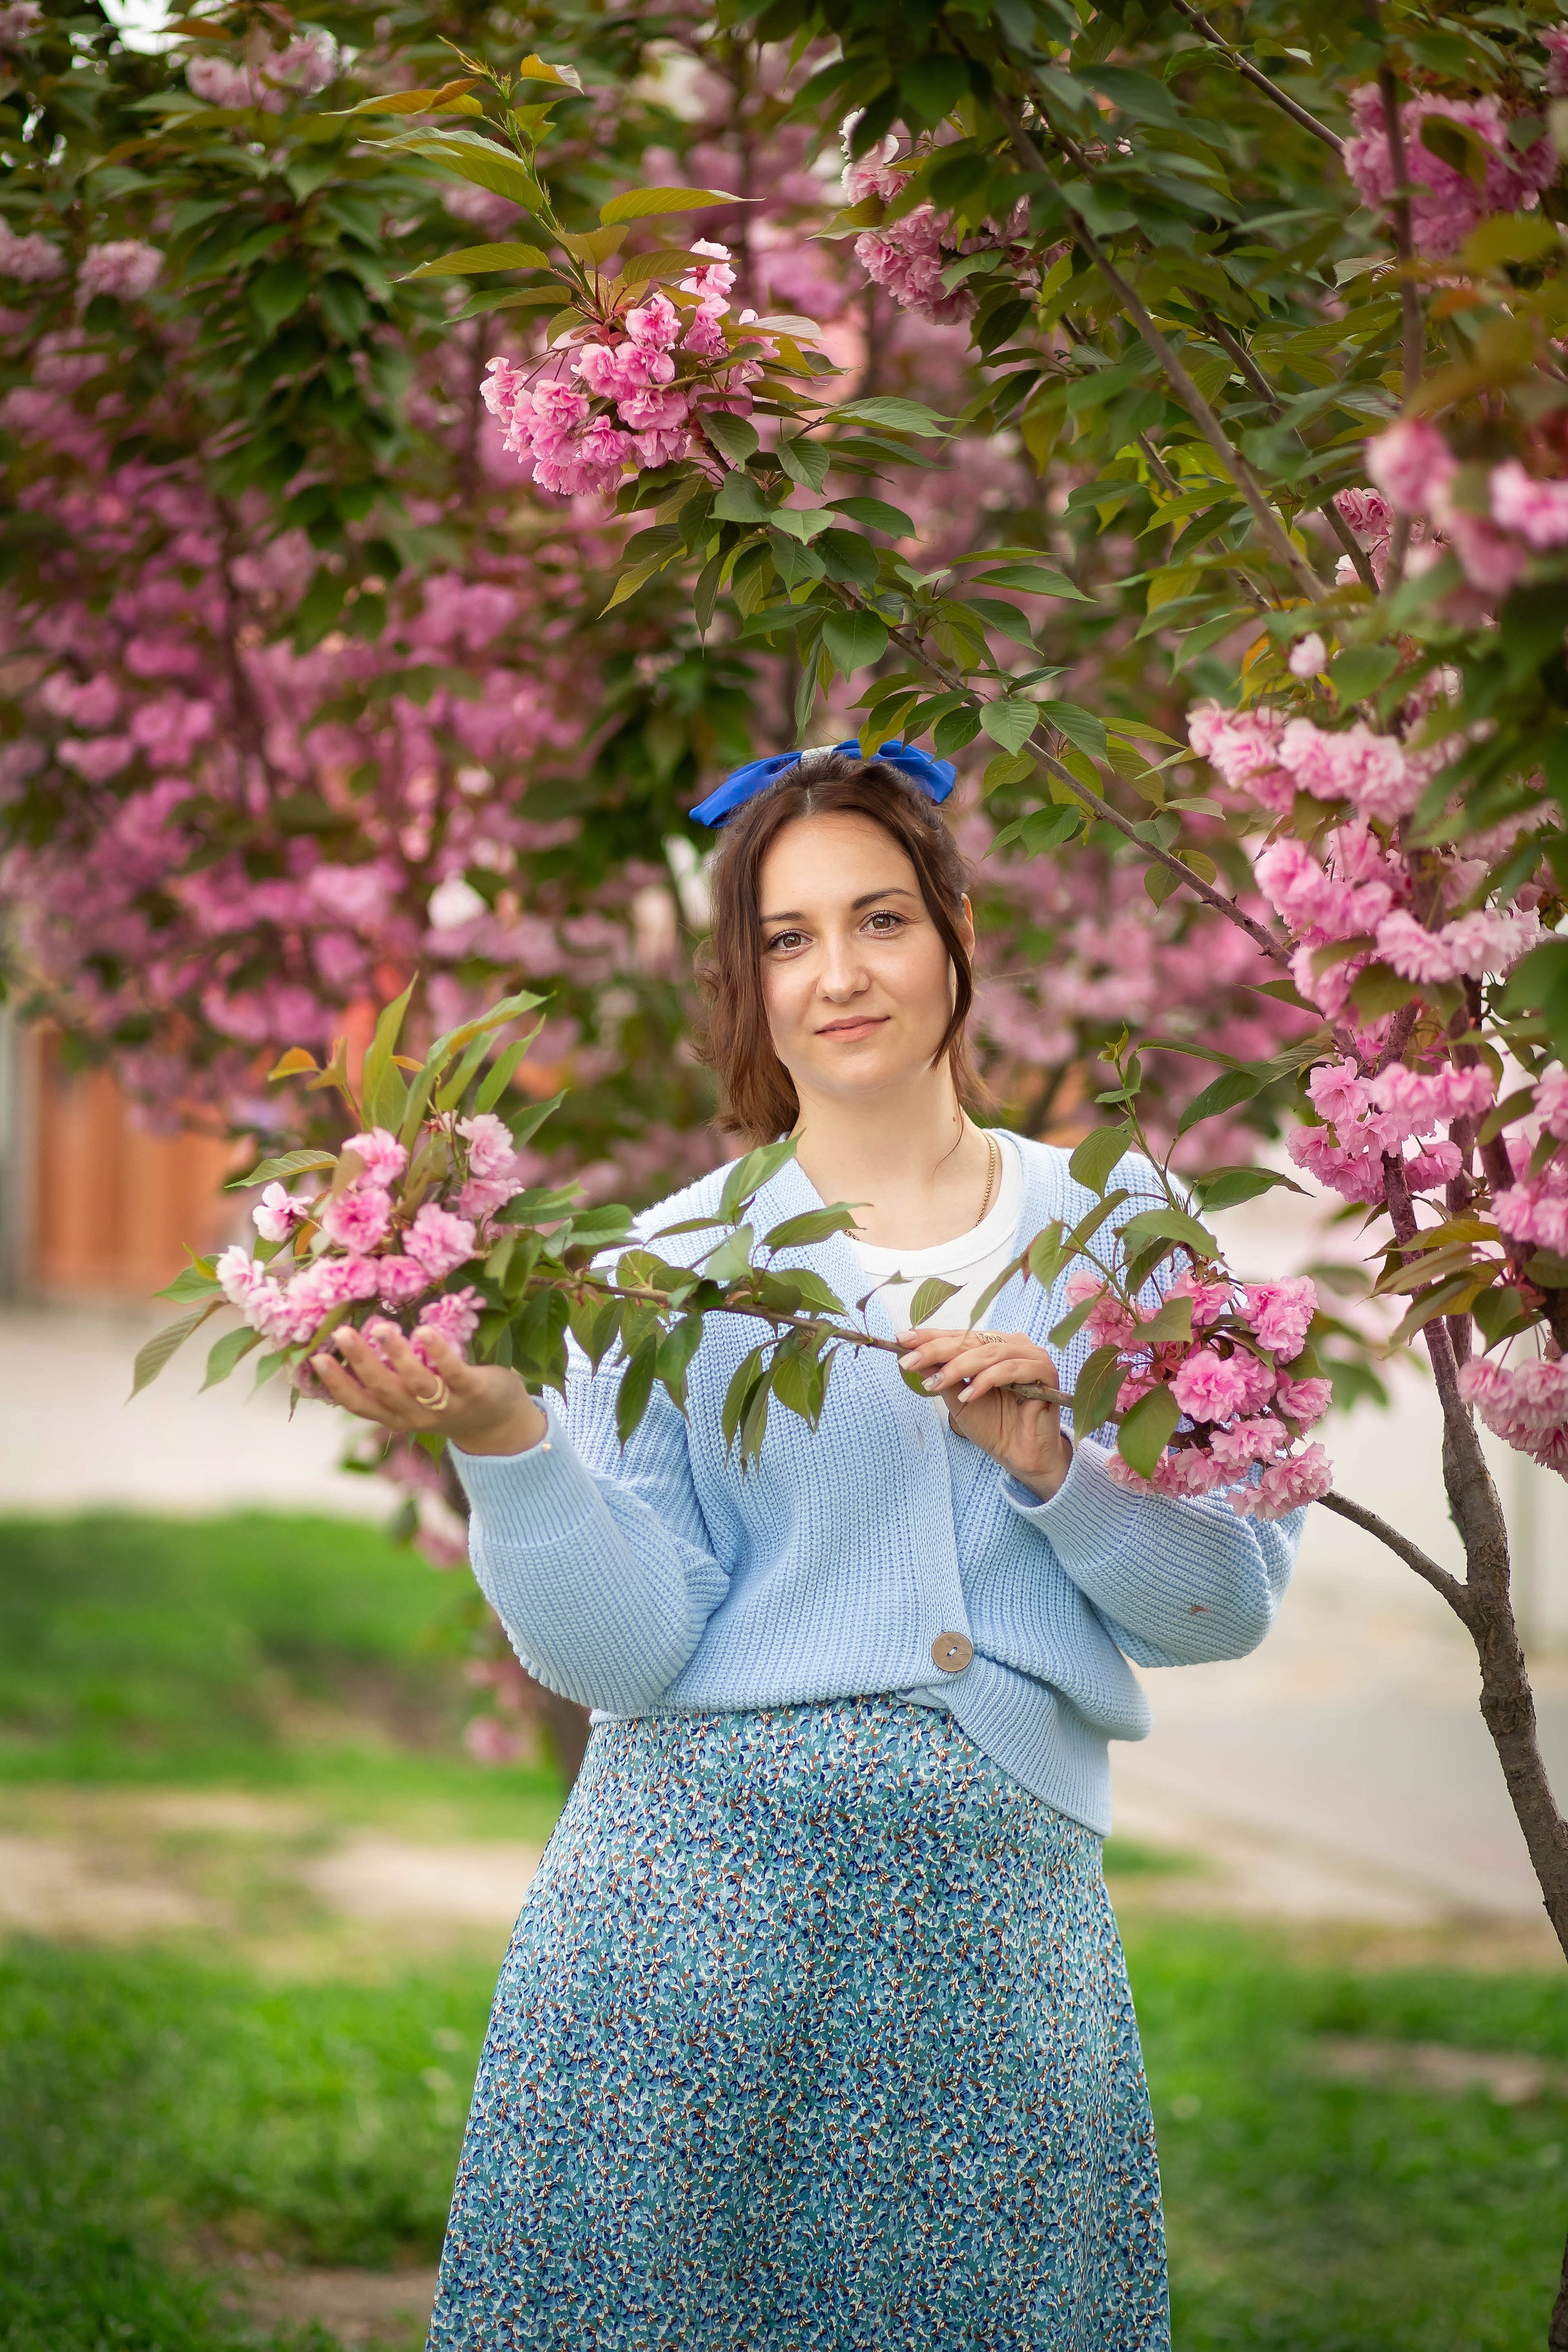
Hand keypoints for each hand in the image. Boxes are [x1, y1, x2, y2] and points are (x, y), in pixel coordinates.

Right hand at [309, 1322, 547, 1455]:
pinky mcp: (474, 1392)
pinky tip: (424, 1330)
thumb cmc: (448, 1401)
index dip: (337, 1384)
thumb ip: (389, 1382)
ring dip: (396, 1355)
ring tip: (380, 1327)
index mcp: (397, 1416)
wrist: (500, 1424)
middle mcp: (417, 1415)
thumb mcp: (413, 1400)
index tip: (316, 1358)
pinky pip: (453, 1372)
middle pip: (383, 1390)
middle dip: (360, 1361)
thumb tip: (355, 1346)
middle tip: (341, 1332)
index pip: (360, 1403)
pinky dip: (438, 1352)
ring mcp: (446, 1405)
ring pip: (415, 1383)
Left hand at [897, 1326, 1071, 1500]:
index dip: (930, 1336)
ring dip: (957, 1367)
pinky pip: (1011, 1369)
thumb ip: (941, 1375)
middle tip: (909, 1361)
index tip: (900, 1339)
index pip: (958, 1335)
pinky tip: (968, 1395)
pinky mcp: (1045, 1372)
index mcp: (993, 1345)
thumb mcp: (958, 1399)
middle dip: (936, 1350)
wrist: (1021, 1455)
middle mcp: (1013, 1344)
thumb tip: (909, 1354)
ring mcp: (1031, 1356)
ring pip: (989, 1352)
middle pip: (971, 1340)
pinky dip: (986, 1381)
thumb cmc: (993, 1426)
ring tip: (934, 1384)